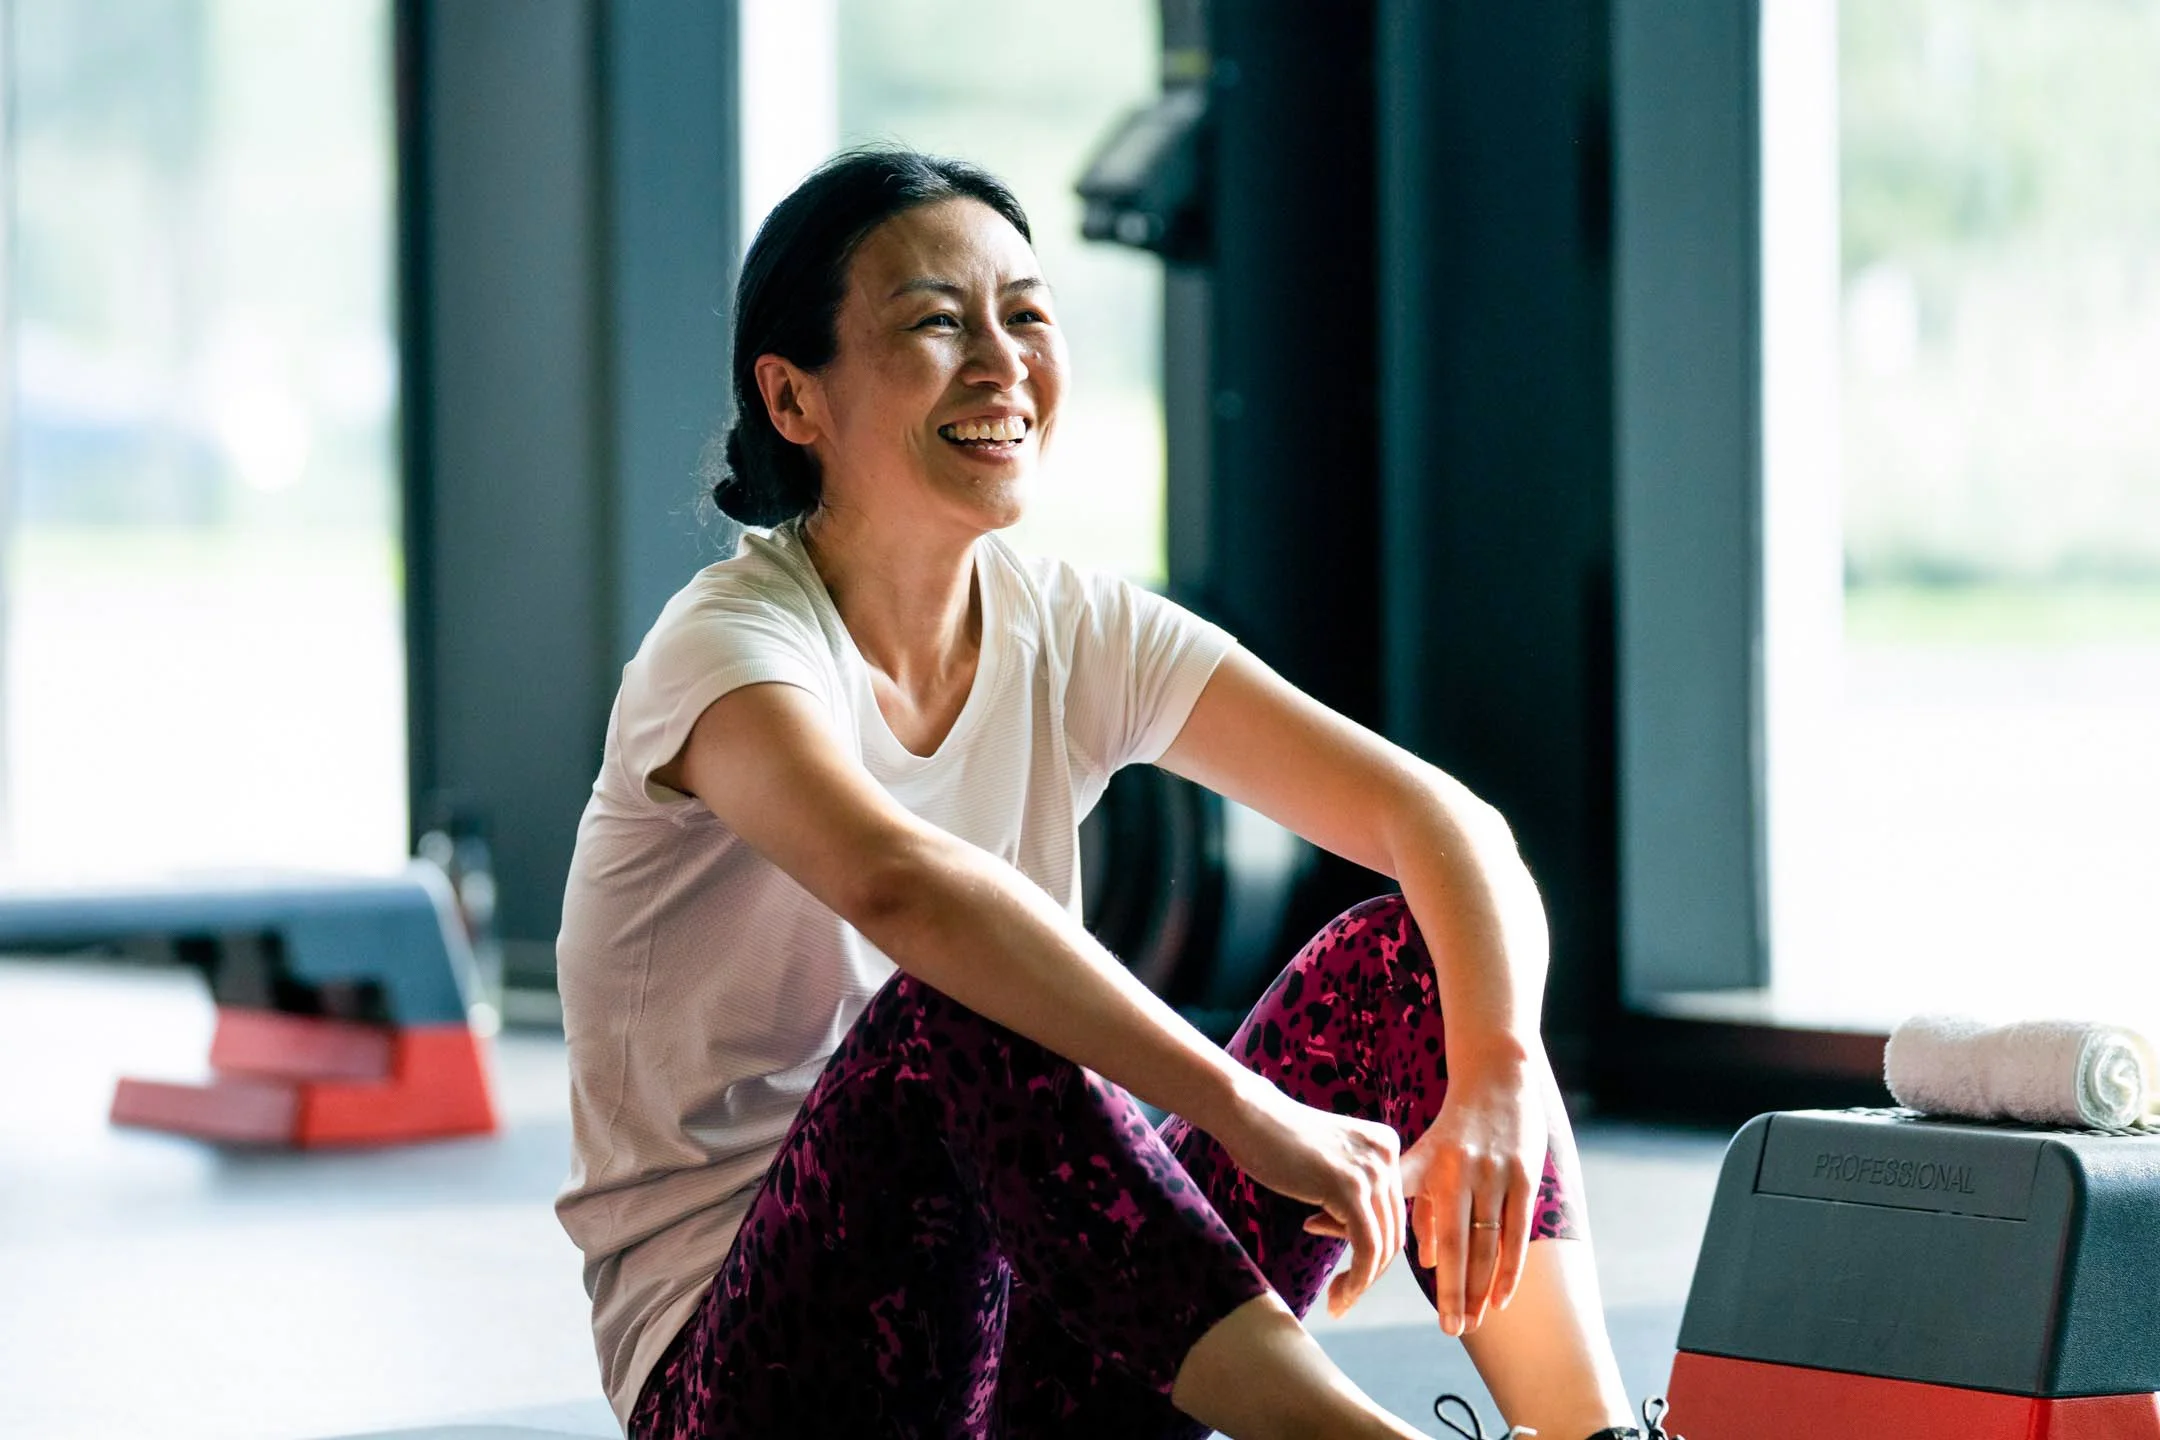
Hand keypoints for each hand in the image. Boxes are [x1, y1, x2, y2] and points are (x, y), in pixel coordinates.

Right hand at [1213, 1075, 1405, 1319]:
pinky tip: (1336, 1295)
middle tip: (1342, 1296)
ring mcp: (1371, 1169)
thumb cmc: (1276, 1141)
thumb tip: (1359, 1238)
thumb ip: (1352, 1192)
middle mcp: (1386, 1155)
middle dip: (1370, 1271)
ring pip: (1383, 1246)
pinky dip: (1357, 1280)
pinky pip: (1366, 1247)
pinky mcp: (1349, 1187)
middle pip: (1393, 1231)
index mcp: (1386, 1145)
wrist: (1249, 1115)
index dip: (1371, 1247)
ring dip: (1362, 1282)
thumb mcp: (1328, 1164)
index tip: (1347, 1273)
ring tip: (1337, 1301)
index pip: (1391, 1212)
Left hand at [1399, 1063, 1546, 1336]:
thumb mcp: (1424, 1159)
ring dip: (1488, 1286)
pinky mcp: (1525, 1174)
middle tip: (1458, 1331)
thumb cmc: (1452, 1128)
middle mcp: (1466, 1175)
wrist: (1493, 1078)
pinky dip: (1514, 1264)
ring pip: (1494, 1243)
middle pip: (1466, 1247)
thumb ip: (1418, 1207)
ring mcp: (1498, 1175)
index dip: (1442, 1282)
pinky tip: (1505, 1294)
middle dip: (1462, 1293)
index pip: (1439, 1238)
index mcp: (1435, 1172)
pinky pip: (1520, 1229)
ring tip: (1482, 1319)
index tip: (1441, 1320)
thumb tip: (1427, 1262)